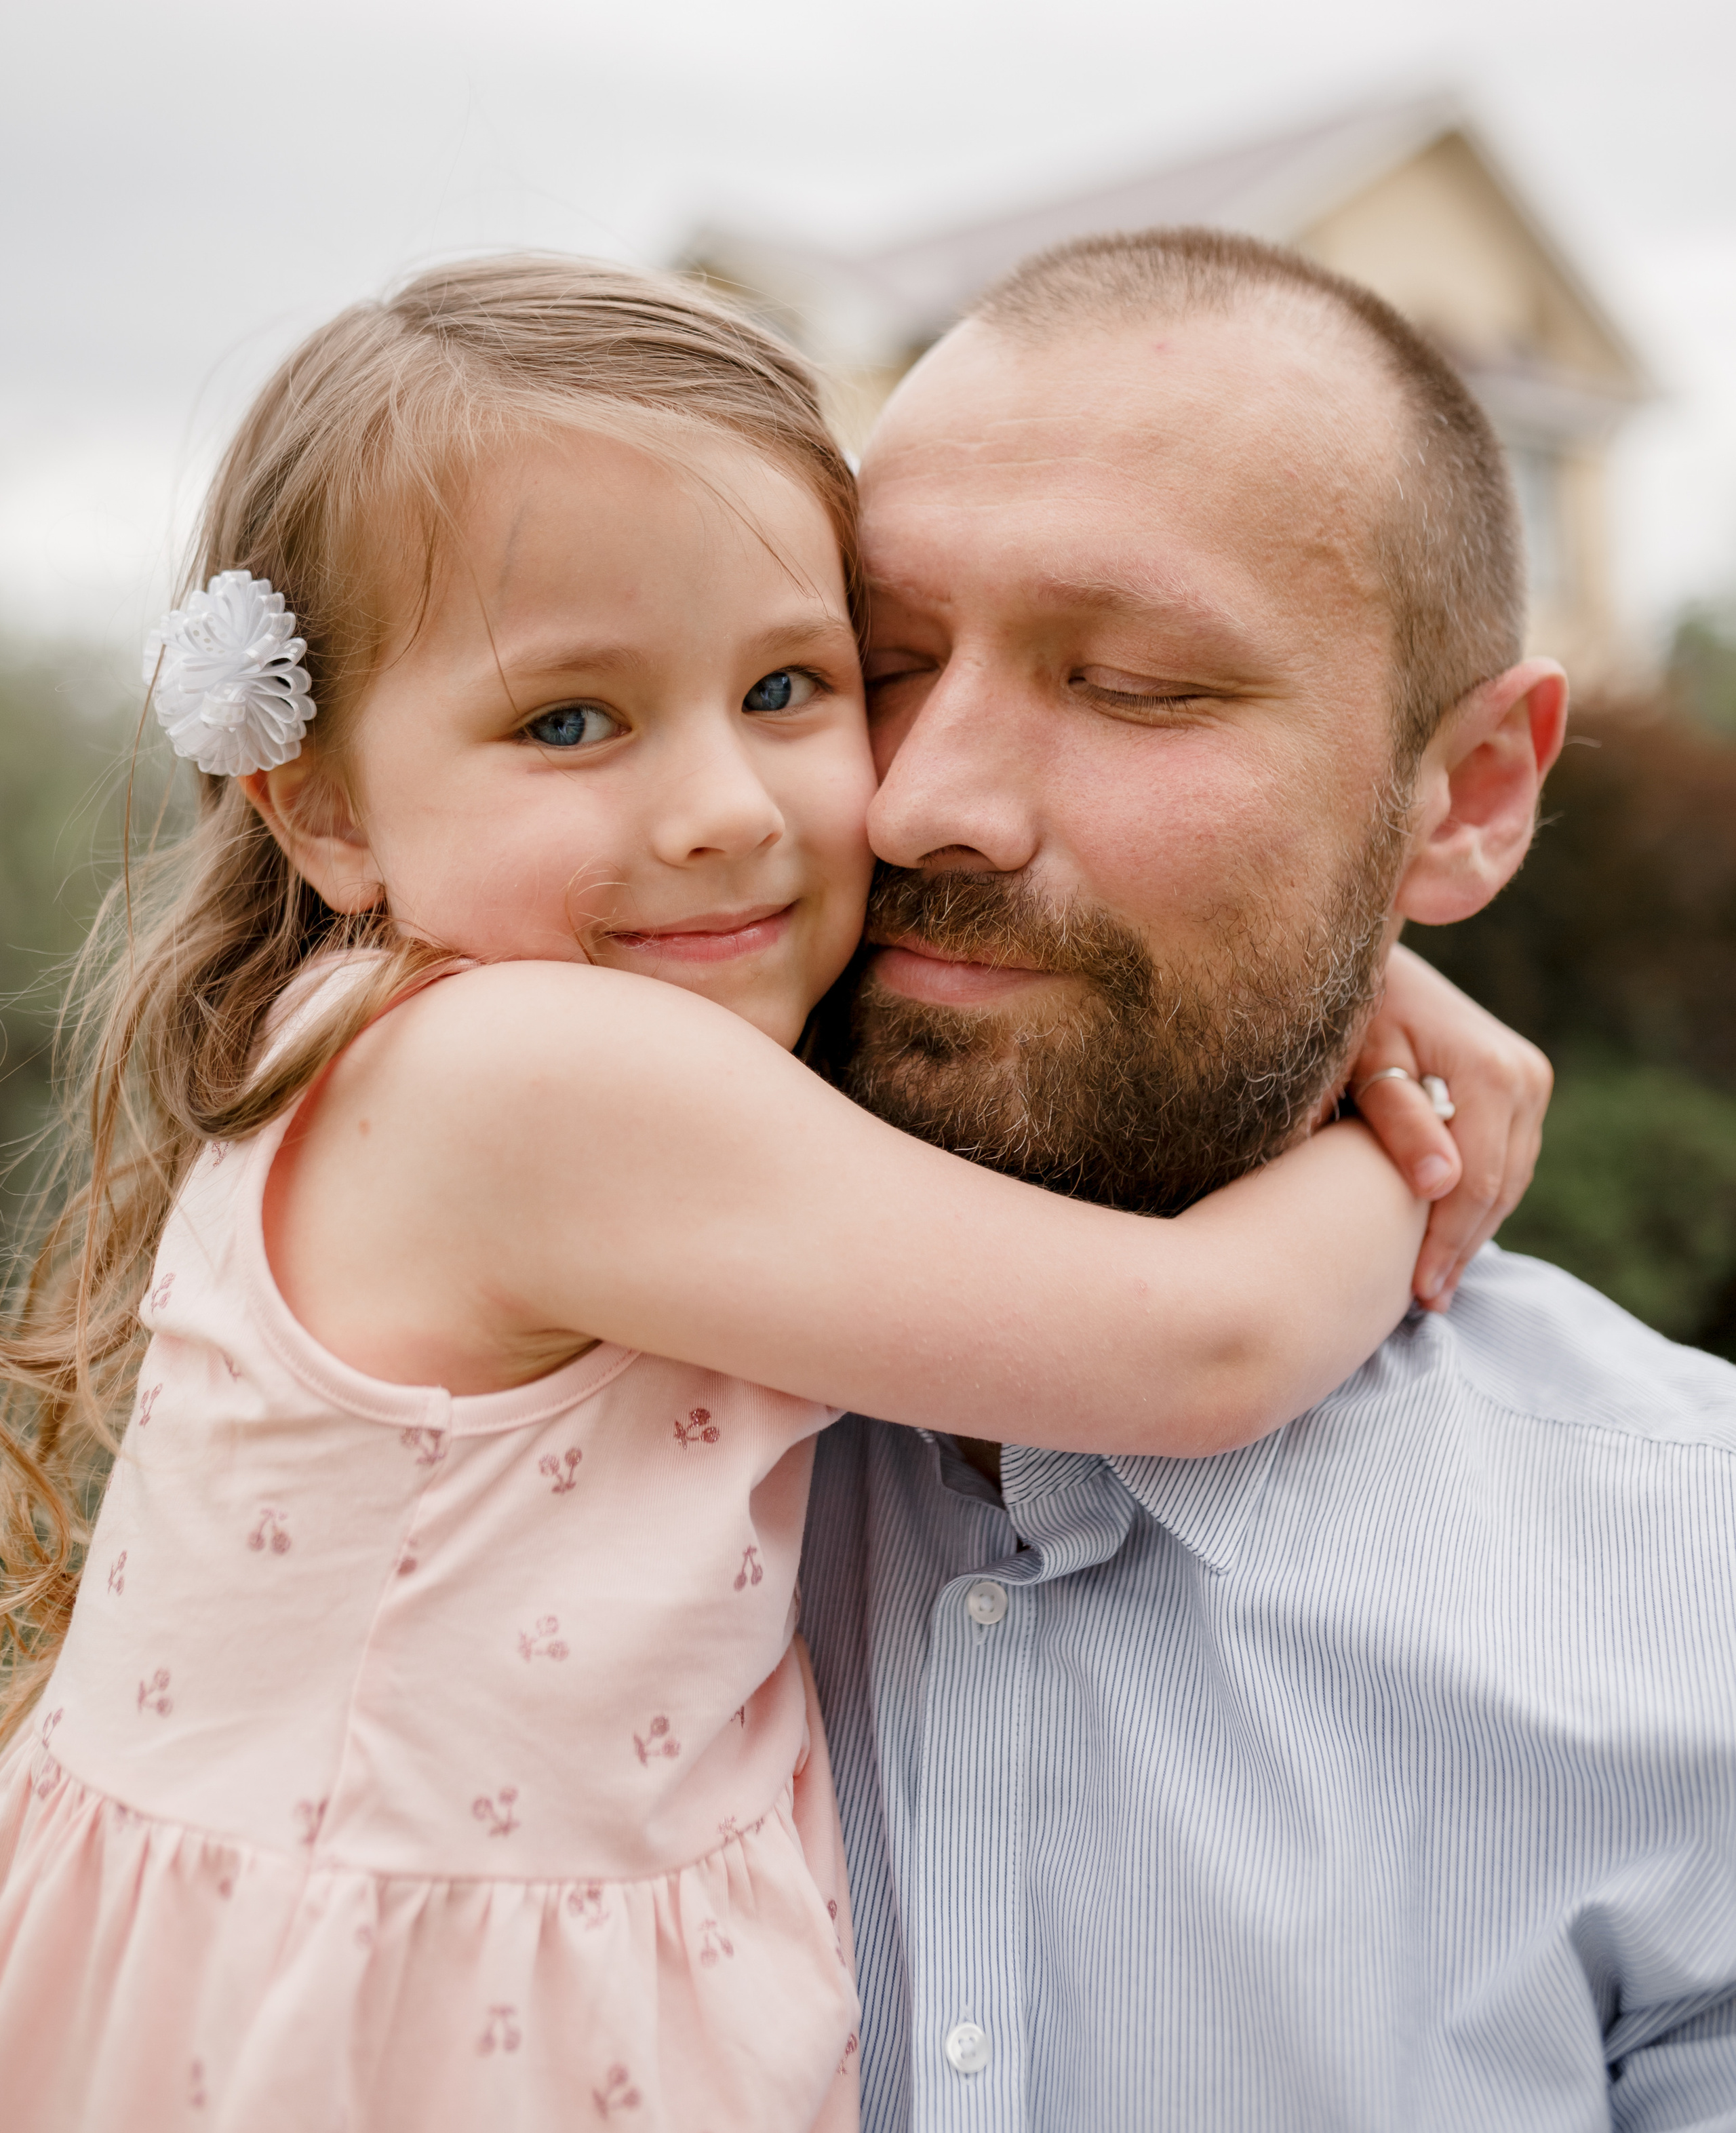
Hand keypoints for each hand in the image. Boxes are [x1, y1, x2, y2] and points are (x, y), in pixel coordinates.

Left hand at [1350, 944, 1552, 1309]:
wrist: (1370, 964)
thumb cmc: (1350, 1012)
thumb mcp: (1363, 1062)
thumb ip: (1398, 1121)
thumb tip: (1441, 1184)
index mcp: (1491, 1071)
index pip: (1478, 1183)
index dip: (1448, 1243)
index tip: (1417, 1291)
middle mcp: (1524, 1074)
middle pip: (1501, 1187)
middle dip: (1461, 1246)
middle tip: (1424, 1301)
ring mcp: (1529, 1078)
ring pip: (1509, 1177)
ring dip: (1473, 1228)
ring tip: (1433, 1280)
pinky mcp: (1521, 1084)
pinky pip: (1506, 1158)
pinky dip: (1479, 1197)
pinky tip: (1444, 1231)